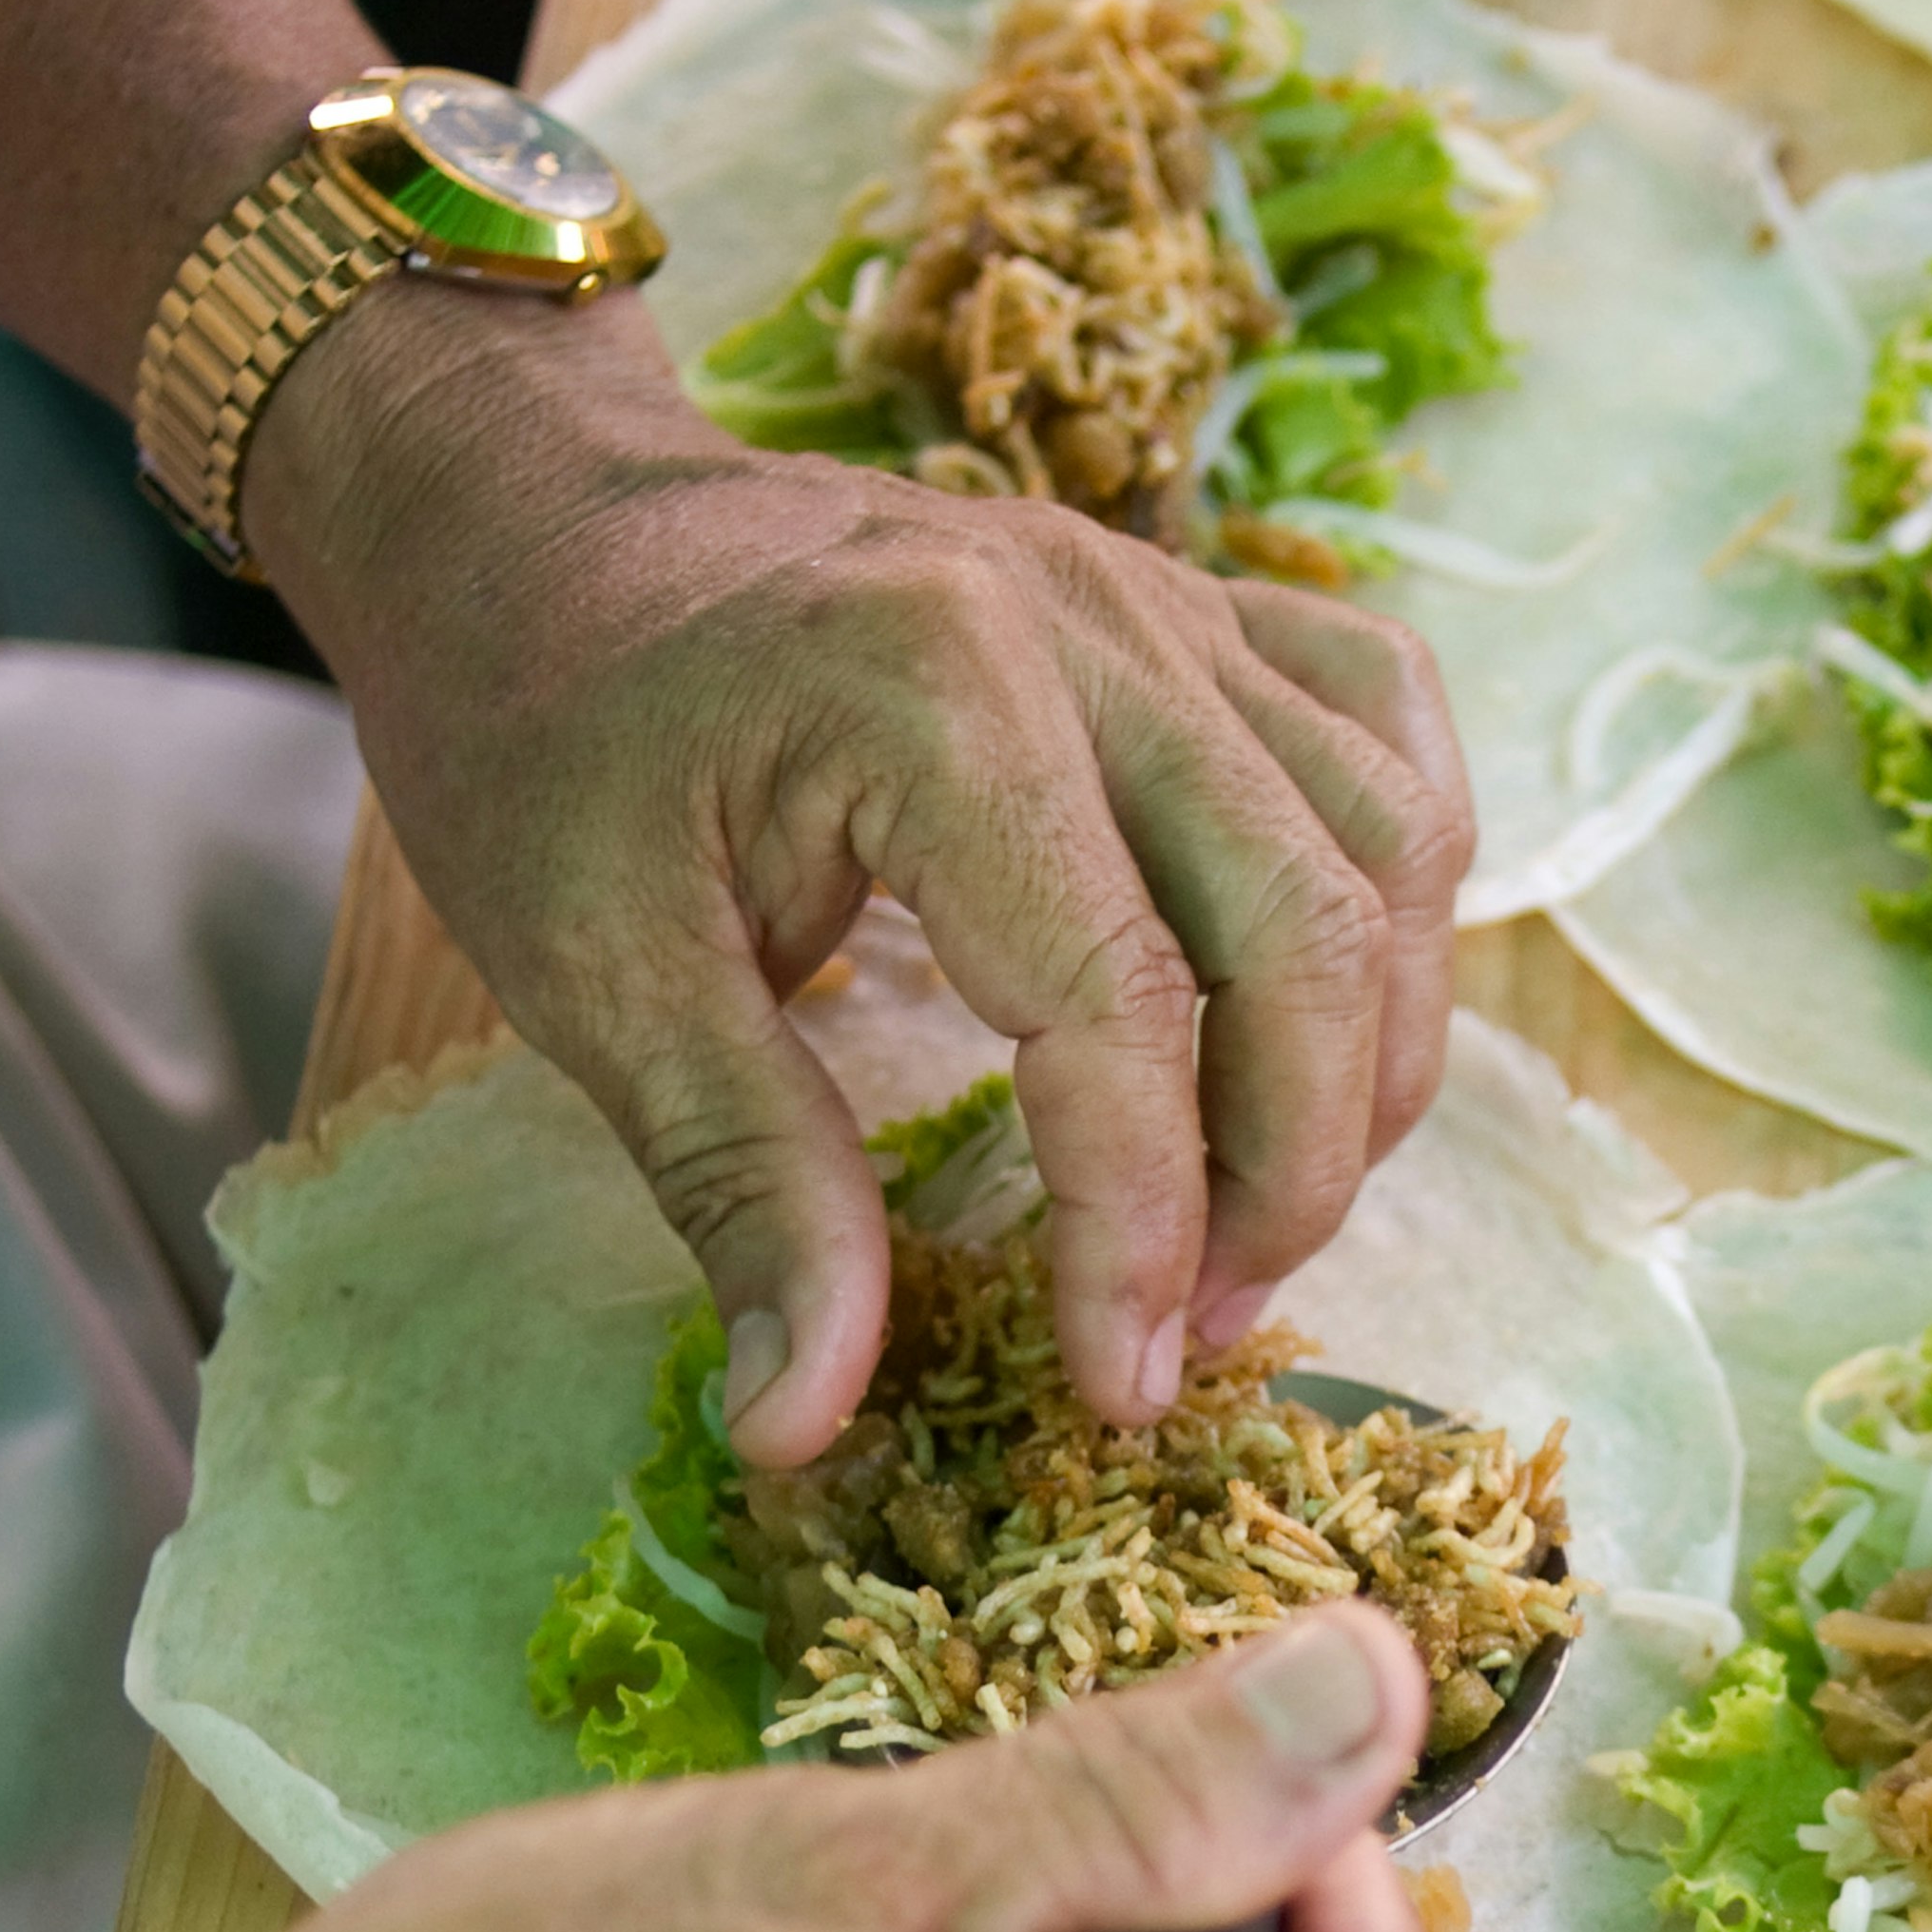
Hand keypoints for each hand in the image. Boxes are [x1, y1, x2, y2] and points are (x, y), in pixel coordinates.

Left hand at [244, 281, 1473, 1460]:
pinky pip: (1388, 724)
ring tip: (1262, 1208)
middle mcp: (1094, 622)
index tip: (1116, 1385)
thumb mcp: (595, 974)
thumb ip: (743, 1185)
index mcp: (933, 694)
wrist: (529, 511)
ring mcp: (1165, 598)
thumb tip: (808, 1420)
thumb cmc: (543, 730)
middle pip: (1310, 931)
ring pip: (1389, 843)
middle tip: (1199, 1323)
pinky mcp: (1196, 603)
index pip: (1122, 1008)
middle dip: (1290, 1172)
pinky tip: (1338, 1003)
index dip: (1143, 1228)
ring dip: (1371, 1057)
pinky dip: (1401, 882)